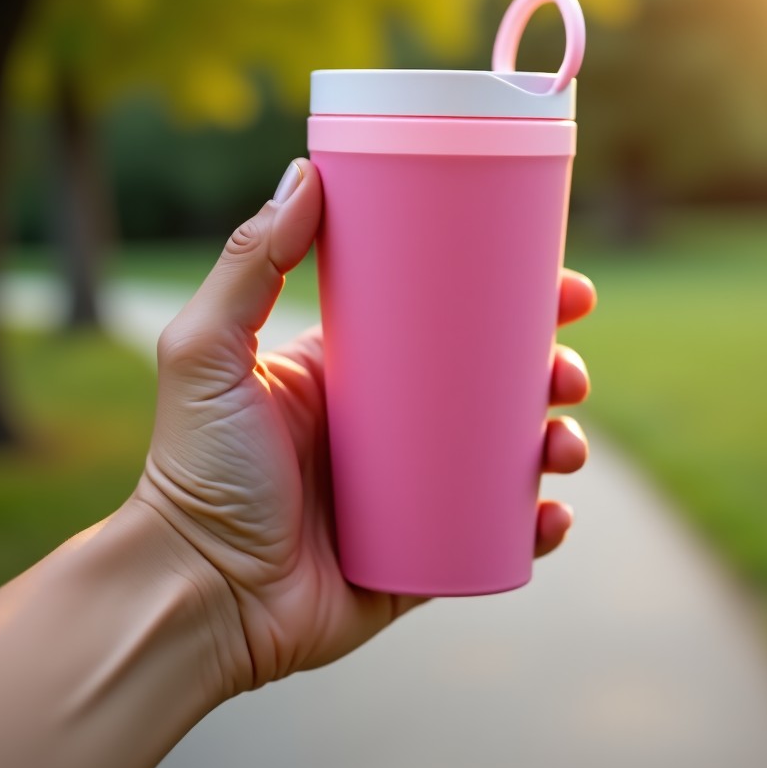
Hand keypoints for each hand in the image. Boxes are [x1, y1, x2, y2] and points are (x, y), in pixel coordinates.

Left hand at [133, 158, 595, 694]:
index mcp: (359, 371)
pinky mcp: (428, 553)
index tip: (562, 286)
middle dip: (552, 370)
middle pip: (497, 384)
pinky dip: (539, 524)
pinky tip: (551, 516)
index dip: (512, 301)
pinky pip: (501, 533)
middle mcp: (395, 425)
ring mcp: (417, 489)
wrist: (198, 594)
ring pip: (511, 455)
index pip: (451, 320)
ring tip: (564, 446)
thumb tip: (306, 173)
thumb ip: (249, 263)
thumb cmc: (196, 471)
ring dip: (559, 442)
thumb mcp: (210, 352)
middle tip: (570, 372)